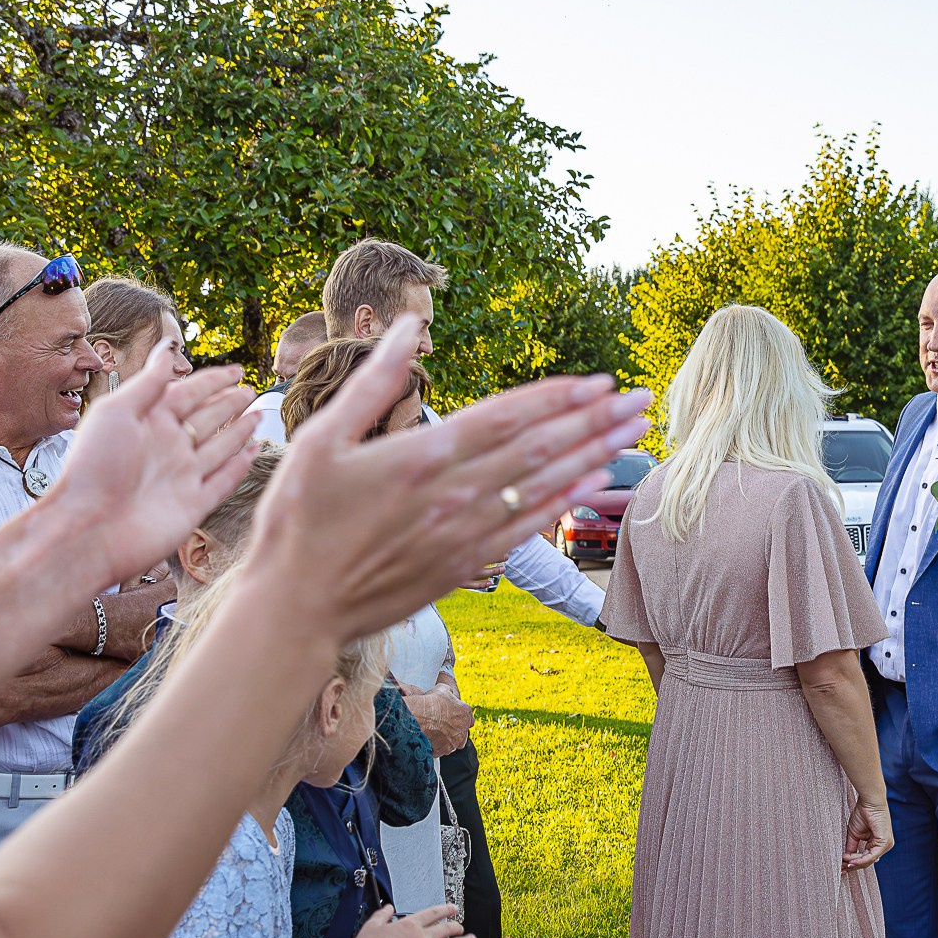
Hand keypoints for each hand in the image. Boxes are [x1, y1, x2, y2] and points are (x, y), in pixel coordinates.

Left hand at [46, 358, 259, 587]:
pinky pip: (224, 481)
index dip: (213, 381)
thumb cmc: (93, 467)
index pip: (189, 393)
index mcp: (150, 421)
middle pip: (207, 418)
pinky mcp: (194, 505)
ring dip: (239, 431)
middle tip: (250, 389)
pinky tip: (253, 451)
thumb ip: (148, 383)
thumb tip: (168, 350)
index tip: (235, 369)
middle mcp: (169, 446)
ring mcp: (183, 476)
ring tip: (257, 414)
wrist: (89, 528)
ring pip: (220, 447)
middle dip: (229, 403)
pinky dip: (240, 466)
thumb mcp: (117, 412)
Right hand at [246, 324, 650, 640]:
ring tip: (632, 434)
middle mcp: (453, 496)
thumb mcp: (321, 439)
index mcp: (421, 458)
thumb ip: (372, 382)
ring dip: (592, 456)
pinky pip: (525, 528)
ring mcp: (463, 534)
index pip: (505, 418)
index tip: (599, 381)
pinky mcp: (463, 564)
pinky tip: (592, 483)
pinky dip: (562, 502)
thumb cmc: (298, 521)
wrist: (296, 609)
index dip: (556, 398)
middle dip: (593, 421)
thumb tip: (405, 329)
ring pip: (542, 487)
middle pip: (538, 449)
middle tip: (640, 400)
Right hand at [404, 679, 474, 755]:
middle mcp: (462, 729)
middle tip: (444, 728)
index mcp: (465, 713)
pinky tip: (428, 741)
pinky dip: (435, 747)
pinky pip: (440, 750)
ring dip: (445, 741)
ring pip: (452, 744)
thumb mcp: (443, 690)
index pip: (469, 718)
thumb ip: (449, 692)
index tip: (454, 718)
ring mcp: (454, 741)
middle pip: (462, 734)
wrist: (420, 716)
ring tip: (434, 735)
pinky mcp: (443, 750)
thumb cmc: (431, 703)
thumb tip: (448, 692)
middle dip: (455, 732)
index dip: (461, 718)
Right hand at [843, 798, 893, 870]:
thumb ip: (852, 847)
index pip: (865, 858)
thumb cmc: (863, 813)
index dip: (853, 863)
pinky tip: (851, 861)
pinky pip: (872, 855)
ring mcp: (886, 845)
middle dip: (853, 865)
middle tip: (841, 868)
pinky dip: (860, 859)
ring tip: (844, 863)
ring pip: (869, 860)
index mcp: (877, 843)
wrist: (869, 801)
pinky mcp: (885, 842)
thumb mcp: (855, 835)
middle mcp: (883, 846)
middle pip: (867, 861)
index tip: (841, 866)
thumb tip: (846, 859)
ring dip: (855, 862)